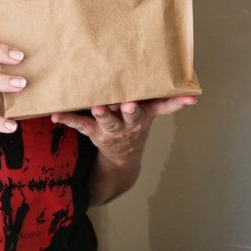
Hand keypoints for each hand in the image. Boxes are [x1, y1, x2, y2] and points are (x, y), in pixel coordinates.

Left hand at [52, 96, 197, 204]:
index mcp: (146, 114)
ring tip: (97, 108)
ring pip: (108, 121)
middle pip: (132, 115)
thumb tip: (194, 93)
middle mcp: (131, 122)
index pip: (164, 108)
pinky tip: (56, 115)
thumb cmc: (135, 122)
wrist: (123, 157)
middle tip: (128, 104)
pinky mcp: (95, 132)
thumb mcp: (152, 113)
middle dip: (130, 110)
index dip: (176, 103)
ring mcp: (112, 129)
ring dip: (103, 114)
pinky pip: (80, 125)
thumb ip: (167, 101)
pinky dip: (68, 119)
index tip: (189, 99)